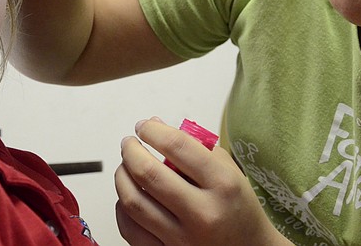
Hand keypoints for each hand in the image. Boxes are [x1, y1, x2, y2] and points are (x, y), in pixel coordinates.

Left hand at [115, 118, 285, 245]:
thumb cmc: (237, 207)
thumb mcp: (229, 171)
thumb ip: (195, 147)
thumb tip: (155, 125)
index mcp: (223, 184)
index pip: (177, 146)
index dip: (153, 131)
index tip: (144, 126)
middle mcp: (203, 213)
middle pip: (149, 174)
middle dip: (131, 152)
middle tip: (128, 143)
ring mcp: (184, 239)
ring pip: (133, 202)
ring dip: (122, 177)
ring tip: (125, 166)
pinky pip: (130, 230)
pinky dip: (122, 208)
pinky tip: (128, 197)